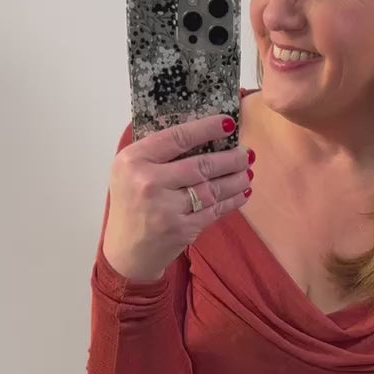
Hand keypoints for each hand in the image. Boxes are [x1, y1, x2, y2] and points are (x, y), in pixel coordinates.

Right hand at [103, 112, 252, 279]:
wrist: (126, 251)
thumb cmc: (131, 204)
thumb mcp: (129, 171)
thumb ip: (156, 152)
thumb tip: (201, 130)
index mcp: (133, 160)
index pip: (177, 138)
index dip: (206, 128)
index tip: (229, 122)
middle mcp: (148, 182)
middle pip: (200, 165)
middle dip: (230, 158)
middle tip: (246, 153)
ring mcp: (165, 209)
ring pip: (211, 189)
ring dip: (235, 180)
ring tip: (247, 172)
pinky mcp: (181, 229)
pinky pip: (214, 210)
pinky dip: (232, 200)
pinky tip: (242, 193)